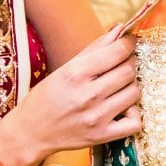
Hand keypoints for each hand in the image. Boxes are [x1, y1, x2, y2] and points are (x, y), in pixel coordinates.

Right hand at [0, 30, 140, 165]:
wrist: (31, 132)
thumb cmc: (47, 97)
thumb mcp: (66, 68)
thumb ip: (94, 48)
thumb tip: (119, 29)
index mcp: (76, 73)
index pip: (117, 52)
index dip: (128, 44)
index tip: (129, 42)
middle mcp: (88, 94)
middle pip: (128, 71)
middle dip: (129, 64)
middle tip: (121, 65)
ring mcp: (96, 117)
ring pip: (134, 93)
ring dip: (130, 87)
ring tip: (118, 88)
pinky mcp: (102, 135)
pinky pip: (134, 123)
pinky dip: (133, 115)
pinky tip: (122, 110)